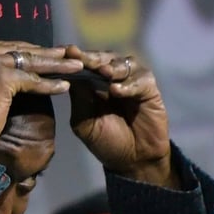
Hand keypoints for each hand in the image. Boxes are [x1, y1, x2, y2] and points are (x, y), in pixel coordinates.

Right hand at [0, 41, 82, 153]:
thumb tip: (0, 78)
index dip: (22, 52)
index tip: (40, 55)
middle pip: (15, 50)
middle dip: (42, 53)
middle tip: (65, 54)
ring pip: (27, 62)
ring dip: (54, 65)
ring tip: (75, 66)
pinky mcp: (0, 77)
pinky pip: (31, 80)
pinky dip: (49, 84)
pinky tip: (64, 86)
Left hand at [65, 45, 176, 187]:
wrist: (133, 160)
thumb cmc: (107, 142)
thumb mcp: (85, 123)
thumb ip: (79, 100)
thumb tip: (69, 76)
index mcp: (92, 84)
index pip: (83, 66)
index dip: (75, 58)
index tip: (65, 52)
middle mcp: (112, 77)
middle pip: (102, 59)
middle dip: (91, 58)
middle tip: (81, 57)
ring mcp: (131, 80)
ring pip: (122, 64)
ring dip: (111, 67)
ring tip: (103, 72)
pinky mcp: (148, 88)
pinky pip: (140, 80)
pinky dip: (129, 84)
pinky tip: (116, 90)